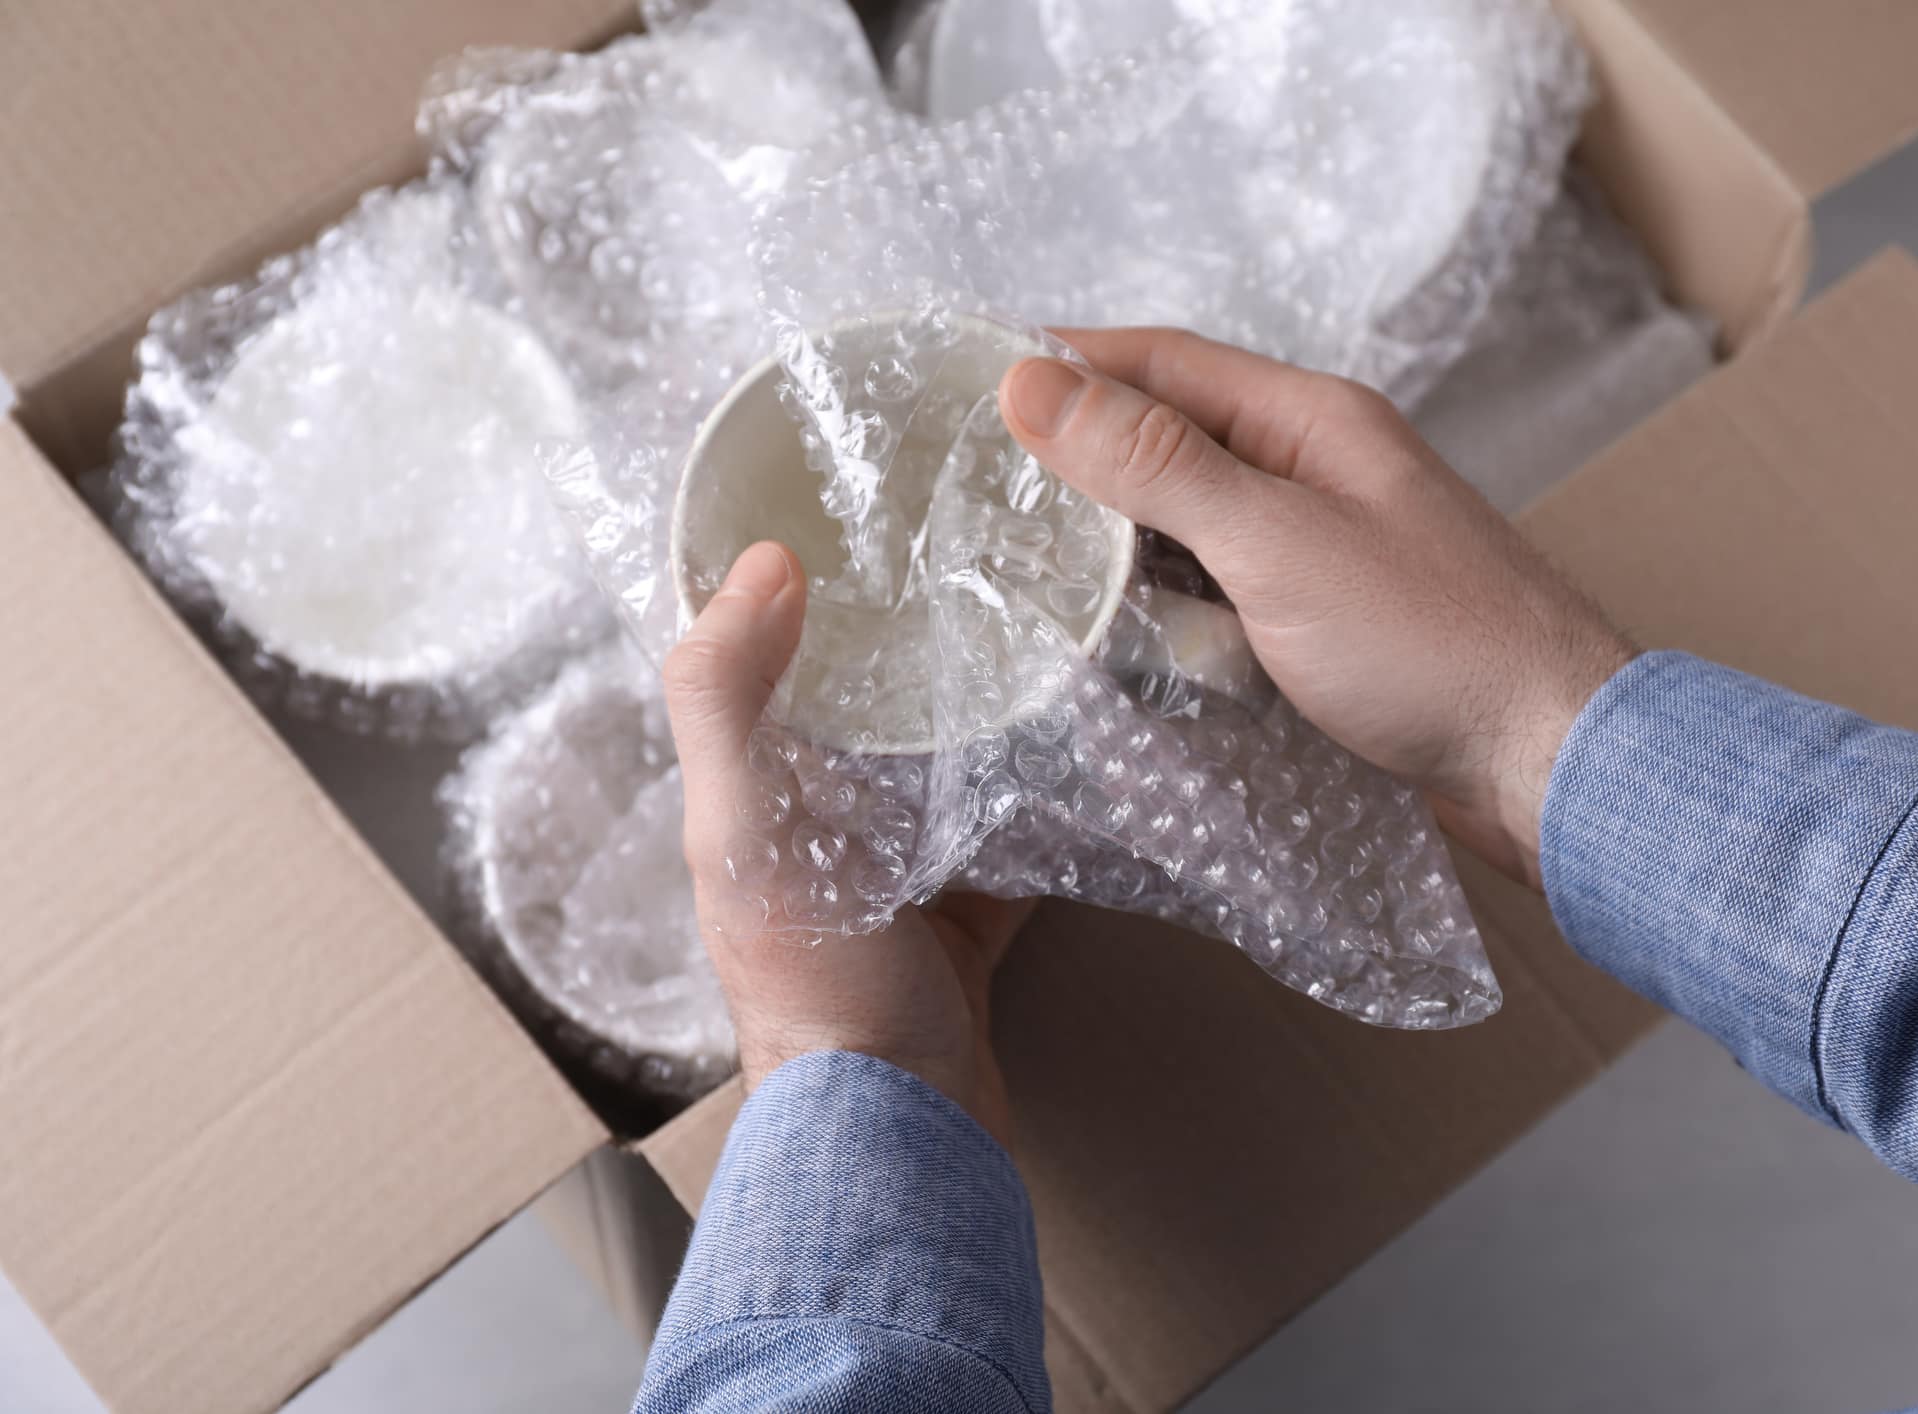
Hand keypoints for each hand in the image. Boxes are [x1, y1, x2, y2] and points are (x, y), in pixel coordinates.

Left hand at [663, 542, 1028, 1140]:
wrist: (906, 1126)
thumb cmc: (812, 983)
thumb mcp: (742, 831)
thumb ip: (726, 701)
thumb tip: (758, 563)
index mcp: (756, 793)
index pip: (762, 661)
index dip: (789, 584)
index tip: (846, 499)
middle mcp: (823, 820)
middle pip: (868, 701)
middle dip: (911, 628)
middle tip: (978, 540)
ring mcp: (905, 864)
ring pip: (950, 753)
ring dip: (987, 697)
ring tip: (1045, 610)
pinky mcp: (977, 903)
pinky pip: (1020, 821)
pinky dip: (1052, 781)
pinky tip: (1093, 726)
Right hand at [1000, 328, 1634, 888]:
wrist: (1554, 760)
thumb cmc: (1432, 644)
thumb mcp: (1275, 543)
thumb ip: (1156, 464)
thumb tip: (1034, 379)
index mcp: (1310, 420)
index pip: (1160, 360)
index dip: (1062, 361)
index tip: (960, 377)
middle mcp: (1315, 468)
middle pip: (1168, 437)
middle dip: (1073, 454)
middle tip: (962, 483)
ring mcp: (1320, 548)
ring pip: (1187, 522)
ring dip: (1109, 538)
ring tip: (1006, 558)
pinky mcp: (1323, 622)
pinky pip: (1217, 592)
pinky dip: (1158, 604)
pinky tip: (1103, 632)